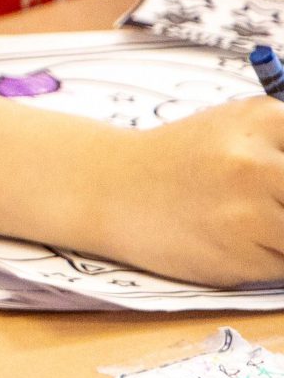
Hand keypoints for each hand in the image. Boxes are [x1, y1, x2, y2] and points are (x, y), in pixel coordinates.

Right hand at [83, 100, 283, 287]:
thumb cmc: (189, 157)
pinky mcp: (238, 259)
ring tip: (264, 220)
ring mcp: (245, 214)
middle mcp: (256, 164)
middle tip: (278, 206)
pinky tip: (242, 240)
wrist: (111, 188)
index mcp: (266, 119)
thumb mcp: (244, 126)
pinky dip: (276, 257)